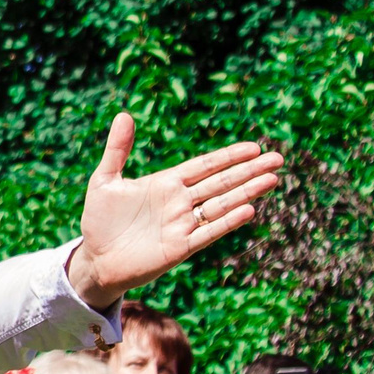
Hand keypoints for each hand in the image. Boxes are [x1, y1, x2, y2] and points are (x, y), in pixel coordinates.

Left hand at [65, 113, 283, 308]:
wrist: (95, 259)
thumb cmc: (100, 220)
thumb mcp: (105, 180)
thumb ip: (117, 150)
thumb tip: (125, 115)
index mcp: (167, 183)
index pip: (205, 166)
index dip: (229, 157)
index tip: (254, 147)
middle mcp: (180, 202)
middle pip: (221, 182)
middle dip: (249, 170)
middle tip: (278, 159)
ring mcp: (183, 224)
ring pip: (221, 204)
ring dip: (247, 192)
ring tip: (272, 179)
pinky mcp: (181, 247)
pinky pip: (209, 232)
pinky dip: (228, 221)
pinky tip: (249, 210)